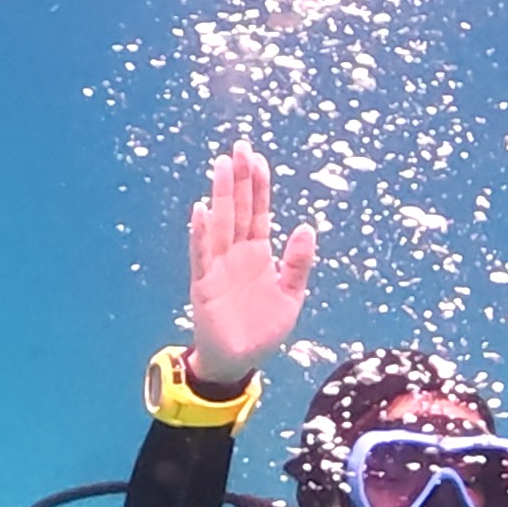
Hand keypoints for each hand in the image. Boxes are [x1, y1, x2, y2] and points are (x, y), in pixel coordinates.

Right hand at [185, 142, 314, 387]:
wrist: (239, 360)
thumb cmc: (263, 328)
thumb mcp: (292, 294)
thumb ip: (299, 262)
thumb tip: (307, 225)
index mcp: (258, 253)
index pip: (258, 211)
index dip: (259, 186)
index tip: (257, 158)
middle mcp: (236, 254)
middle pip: (238, 209)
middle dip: (239, 179)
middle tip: (239, 146)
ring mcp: (218, 266)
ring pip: (220, 224)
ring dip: (221, 195)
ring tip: (221, 166)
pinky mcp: (204, 285)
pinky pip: (202, 254)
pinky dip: (200, 233)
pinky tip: (201, 211)